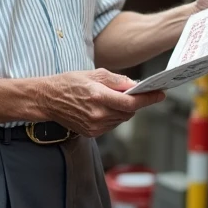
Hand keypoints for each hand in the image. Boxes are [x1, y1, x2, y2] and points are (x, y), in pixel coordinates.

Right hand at [42, 69, 164, 137]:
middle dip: (135, 102)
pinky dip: (113, 116)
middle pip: (129, 112)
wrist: (47, 100)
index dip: (148, 99)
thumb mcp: (94, 74)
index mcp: (99, 97)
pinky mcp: (91, 133)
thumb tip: (135, 84)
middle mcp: (98, 114)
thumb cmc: (68, 83)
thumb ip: (117, 80)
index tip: (160, 94)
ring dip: (124, 110)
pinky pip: (111, 125)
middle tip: (136, 92)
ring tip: (114, 99)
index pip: (131, 102)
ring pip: (121, 119)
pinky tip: (104, 108)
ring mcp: (94, 126)